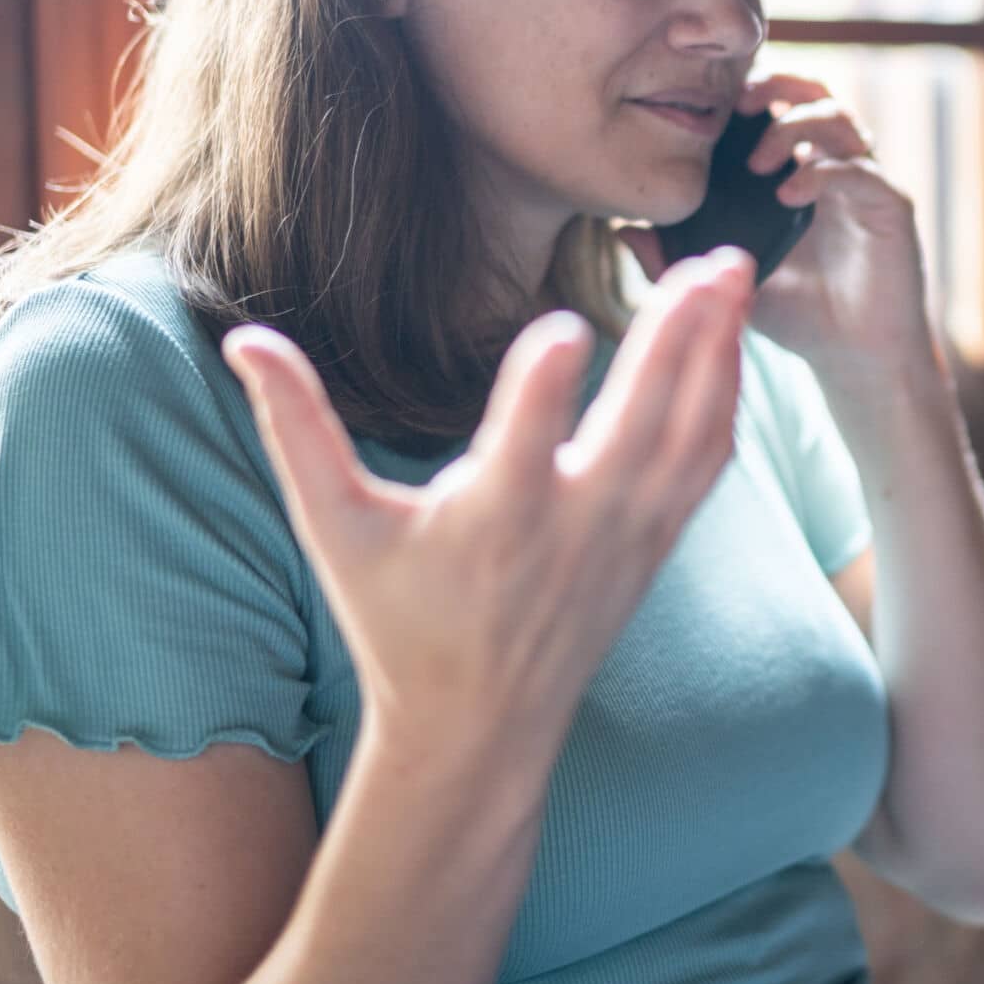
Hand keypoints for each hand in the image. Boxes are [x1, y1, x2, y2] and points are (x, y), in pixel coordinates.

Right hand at [219, 247, 756, 747]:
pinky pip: (707, 462)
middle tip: (710, 259)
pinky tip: (734, 340)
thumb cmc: (397, 618)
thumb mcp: (335, 528)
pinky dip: (726, 398)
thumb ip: (296, 429)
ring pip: (691, 433)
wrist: (476, 724)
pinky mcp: (655, 542)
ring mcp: (627, 535)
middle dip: (677, 339)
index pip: (520, 444)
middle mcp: (575, 527)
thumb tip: (246, 338)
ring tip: (737, 271)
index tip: (563, 323)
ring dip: (720, 351)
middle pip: (639, 424)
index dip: (541, 386)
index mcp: (493, 520)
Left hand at [620, 72, 936, 387]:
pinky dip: (823, 171)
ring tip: (760, 160)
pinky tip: (790, 194)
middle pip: (816, 93)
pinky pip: (861, 169)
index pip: (780, 105)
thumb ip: (680, 259)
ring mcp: (866, 183)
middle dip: (777, 87)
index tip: (710, 104)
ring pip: (842, 118)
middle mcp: (837, 167)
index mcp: (801, 171)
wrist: (855, 360)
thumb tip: (624, 231)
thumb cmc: (798, 317)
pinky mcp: (892, 206)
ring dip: (796, 126)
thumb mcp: (730, 283)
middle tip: (739, 107)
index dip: (751, 91)